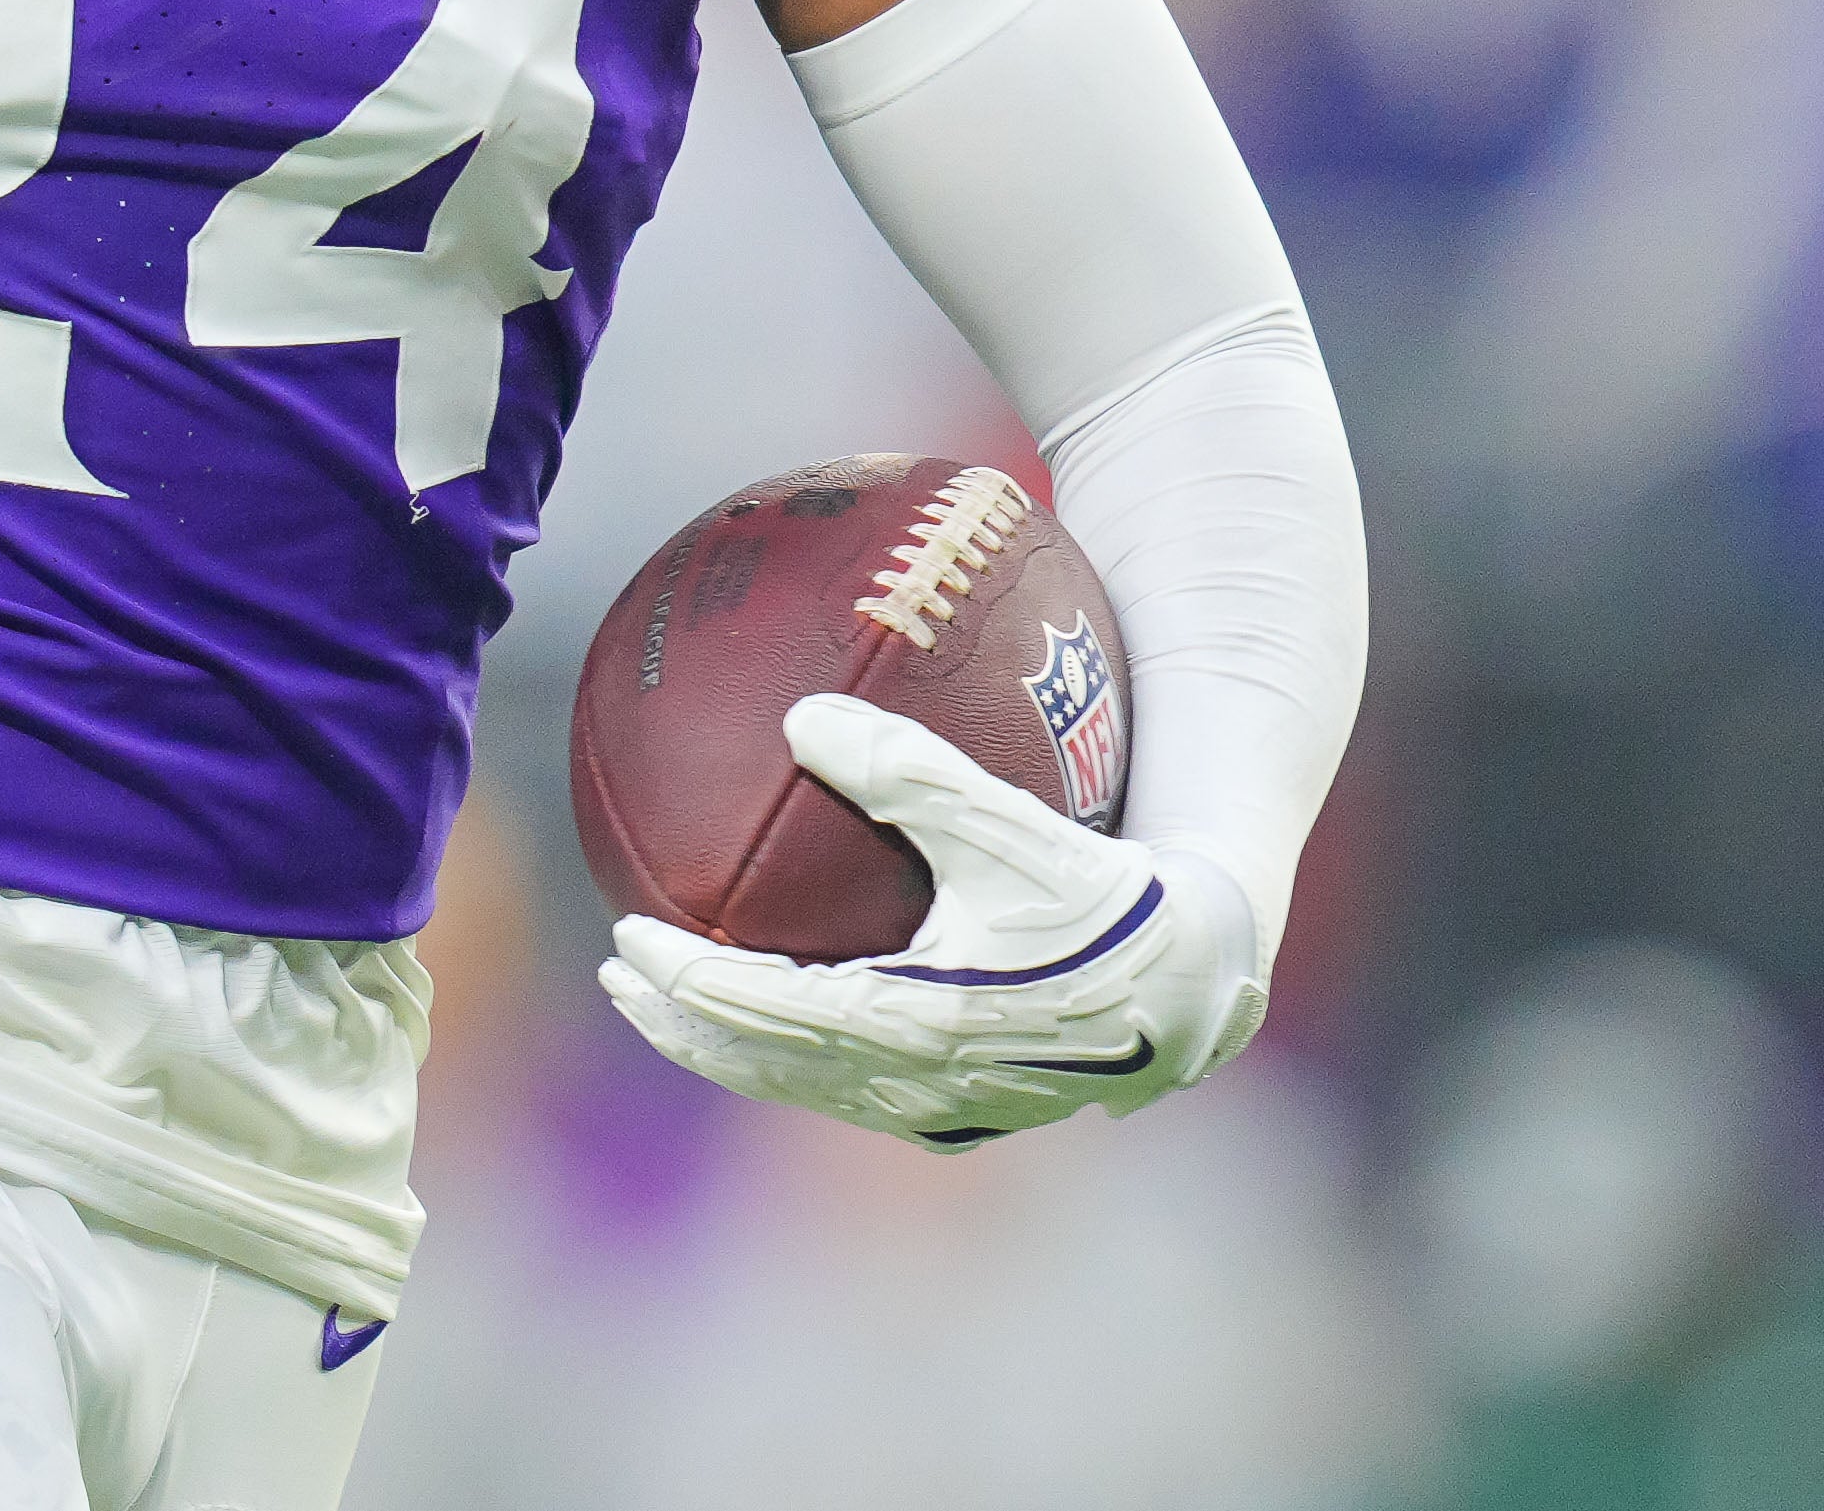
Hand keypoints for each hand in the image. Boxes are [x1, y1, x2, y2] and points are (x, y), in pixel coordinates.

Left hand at [601, 692, 1265, 1149]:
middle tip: (617, 976)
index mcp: (918, 1025)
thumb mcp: (1011, 824)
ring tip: (671, 1002)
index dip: (686, 983)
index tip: (623, 940)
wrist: (1206, 979)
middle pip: (768, 1066)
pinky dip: (795, 1056)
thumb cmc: (1111, 893)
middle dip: (684, 1025)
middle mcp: (923, 1085)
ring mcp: (947, 1107)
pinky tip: (779, 1013)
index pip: (767, 1012)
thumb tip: (799, 715)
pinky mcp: (974, 1108)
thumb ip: (908, 771)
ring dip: (733, 1048)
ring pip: (807, 1087)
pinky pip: (854, 1089)